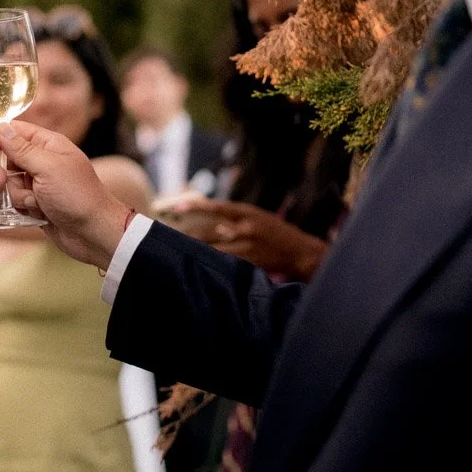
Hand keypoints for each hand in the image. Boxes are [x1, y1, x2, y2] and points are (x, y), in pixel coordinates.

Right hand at [0, 121, 127, 269]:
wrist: (93, 233)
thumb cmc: (77, 196)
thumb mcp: (48, 167)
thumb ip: (21, 149)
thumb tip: (2, 128)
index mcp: (47, 144)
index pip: (12, 131)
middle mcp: (41, 160)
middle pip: (4, 157)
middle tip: (0, 182)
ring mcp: (38, 182)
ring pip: (8, 182)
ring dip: (17, 194)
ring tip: (36, 203)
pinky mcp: (36, 203)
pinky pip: (15, 200)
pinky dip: (22, 207)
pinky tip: (39, 213)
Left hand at [172, 197, 327, 279]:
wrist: (302, 252)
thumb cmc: (276, 233)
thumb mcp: (258, 217)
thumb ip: (235, 216)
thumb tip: (206, 214)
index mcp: (249, 212)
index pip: (217, 206)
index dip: (196, 206)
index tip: (177, 206)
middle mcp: (247, 227)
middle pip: (210, 230)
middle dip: (189, 235)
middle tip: (169, 237)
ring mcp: (249, 246)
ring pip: (214, 249)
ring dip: (196, 251)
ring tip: (178, 253)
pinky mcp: (251, 262)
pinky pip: (225, 263)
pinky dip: (211, 263)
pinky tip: (198, 265)